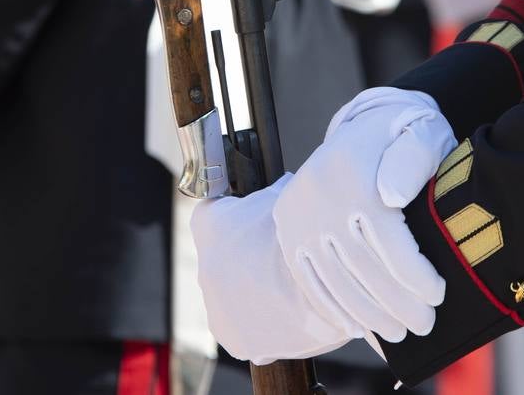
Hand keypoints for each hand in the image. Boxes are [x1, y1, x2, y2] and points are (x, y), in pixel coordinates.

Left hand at [192, 176, 352, 363]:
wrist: (319, 283)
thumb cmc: (304, 234)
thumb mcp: (288, 199)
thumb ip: (276, 194)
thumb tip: (285, 186)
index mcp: (209, 225)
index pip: (214, 213)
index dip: (238, 216)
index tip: (259, 221)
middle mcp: (204, 267)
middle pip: (224, 259)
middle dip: (248, 259)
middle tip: (281, 260)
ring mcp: (216, 306)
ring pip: (234, 296)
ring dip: (255, 293)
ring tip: (291, 290)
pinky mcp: (233, 338)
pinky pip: (246, 329)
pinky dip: (264, 324)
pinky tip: (289, 314)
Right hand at [273, 87, 456, 342]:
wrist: (364, 123)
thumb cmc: (404, 134)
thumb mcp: (420, 133)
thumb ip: (412, 160)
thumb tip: (391, 197)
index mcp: (353, 173)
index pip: (387, 240)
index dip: (415, 275)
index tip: (437, 295)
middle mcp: (318, 194)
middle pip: (362, 266)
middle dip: (396, 304)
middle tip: (424, 324)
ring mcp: (298, 213)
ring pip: (334, 278)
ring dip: (367, 313)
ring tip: (396, 331)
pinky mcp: (289, 227)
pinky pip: (308, 276)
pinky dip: (332, 306)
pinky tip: (357, 325)